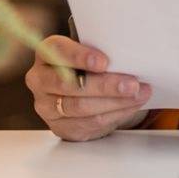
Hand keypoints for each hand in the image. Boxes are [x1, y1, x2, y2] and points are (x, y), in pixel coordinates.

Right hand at [26, 35, 152, 140]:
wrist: (82, 93)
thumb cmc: (88, 66)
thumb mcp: (91, 53)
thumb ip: (101, 51)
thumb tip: (130, 54)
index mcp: (46, 54)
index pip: (57, 51)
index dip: (80, 56)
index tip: (104, 62)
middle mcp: (40, 79)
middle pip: (69, 84)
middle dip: (104, 85)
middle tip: (132, 84)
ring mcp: (47, 106)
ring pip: (80, 107)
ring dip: (114, 102)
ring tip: (138, 94)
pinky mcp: (60, 126)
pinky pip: (89, 122)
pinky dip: (114, 114)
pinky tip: (130, 106)